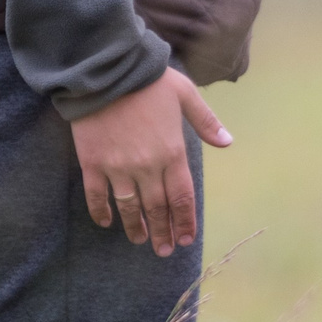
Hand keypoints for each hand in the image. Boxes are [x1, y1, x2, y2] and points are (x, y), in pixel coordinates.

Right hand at [70, 68, 230, 254]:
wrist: (107, 70)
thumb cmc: (149, 81)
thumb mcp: (185, 95)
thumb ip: (206, 122)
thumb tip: (228, 142)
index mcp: (172, 153)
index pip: (183, 197)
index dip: (185, 221)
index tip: (186, 238)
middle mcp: (147, 166)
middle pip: (157, 208)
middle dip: (163, 232)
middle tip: (165, 250)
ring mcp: (119, 167)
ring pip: (130, 207)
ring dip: (136, 228)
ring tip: (140, 241)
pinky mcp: (93, 163)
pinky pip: (97, 195)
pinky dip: (102, 212)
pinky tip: (107, 223)